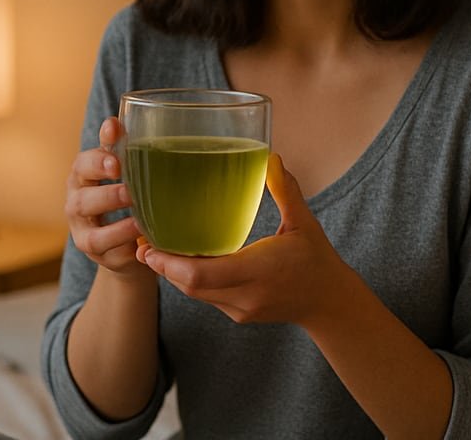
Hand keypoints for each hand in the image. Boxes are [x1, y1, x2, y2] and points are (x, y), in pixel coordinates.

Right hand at [65, 117, 151, 278]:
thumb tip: (121, 119)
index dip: (98, 161)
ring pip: (92, 229)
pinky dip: (122, 242)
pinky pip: (104, 247)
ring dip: (116, 222)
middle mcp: (76, 202)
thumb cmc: (125, 198)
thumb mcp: (124, 172)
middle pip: (82, 198)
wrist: (125, 245)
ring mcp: (81, 229)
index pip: (84, 164)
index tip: (117, 163)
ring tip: (138, 218)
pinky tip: (139, 238)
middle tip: (131, 191)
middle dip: (107, 194)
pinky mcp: (93, 251)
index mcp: (83, 176)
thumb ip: (121, 147)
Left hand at [137, 153, 354, 326]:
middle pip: (190, 286)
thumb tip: (271, 157)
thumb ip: (286, 191)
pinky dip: (191, 280)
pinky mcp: (239, 313)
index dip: (171, 263)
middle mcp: (245, 295)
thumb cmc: (317, 259)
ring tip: (152, 249)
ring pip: (196, 293)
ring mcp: (241, 308)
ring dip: (174, 274)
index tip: (149, 246)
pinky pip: (207, 297)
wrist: (329, 303)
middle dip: (163, 267)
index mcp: (259, 271)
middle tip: (141, 242)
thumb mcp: (304, 222)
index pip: (203, 274)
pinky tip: (180, 260)